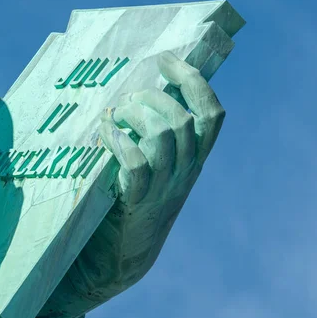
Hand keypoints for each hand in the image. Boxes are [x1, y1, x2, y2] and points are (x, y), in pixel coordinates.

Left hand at [93, 50, 225, 290]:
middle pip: (183, 120)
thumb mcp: (156, 167)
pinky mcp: (136, 202)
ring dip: (134, 116)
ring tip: (114, 115)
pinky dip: (119, 141)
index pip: (212, 114)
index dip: (193, 81)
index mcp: (194, 159)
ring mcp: (163, 188)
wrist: (121, 256)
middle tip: (127, 98)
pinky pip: (136, 164)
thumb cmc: (133, 200)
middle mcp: (185, 171)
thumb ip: (156, 136)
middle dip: (153, 98)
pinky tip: (104, 133)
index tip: (166, 60)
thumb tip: (141, 91)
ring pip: (163, 136)